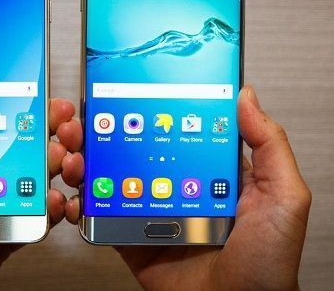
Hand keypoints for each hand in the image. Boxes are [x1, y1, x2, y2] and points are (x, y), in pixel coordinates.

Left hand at [0, 56, 77, 289]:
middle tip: (58, 113)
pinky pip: (34, 215)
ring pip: (31, 172)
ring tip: (63, 150)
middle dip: (41, 123)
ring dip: (55, 156)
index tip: (25, 82)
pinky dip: (52, 204)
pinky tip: (53, 196)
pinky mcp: (1, 233)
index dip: (3, 97)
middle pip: (11, 140)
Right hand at [63, 86, 310, 289]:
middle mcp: (175, 185)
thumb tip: (245, 97)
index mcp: (206, 170)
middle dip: (104, 132)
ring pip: (112, 179)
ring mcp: (151, 210)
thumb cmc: (266, 262)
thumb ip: (269, 146)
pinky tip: (73, 195)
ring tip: (74, 155)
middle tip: (84, 122)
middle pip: (134, 149)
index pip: (172, 128)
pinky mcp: (133, 237)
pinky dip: (83, 205)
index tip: (122, 93)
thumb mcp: (282, 197)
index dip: (147, 110)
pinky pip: (103, 216)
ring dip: (87, 163)